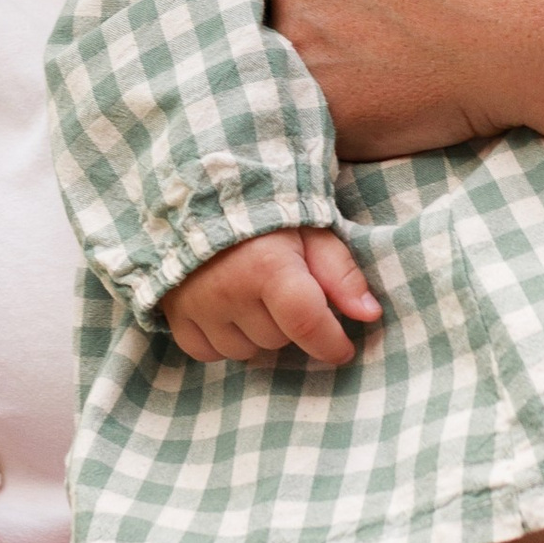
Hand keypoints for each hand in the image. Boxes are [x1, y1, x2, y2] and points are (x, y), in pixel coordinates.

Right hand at [164, 229, 381, 366]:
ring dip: (257, 334)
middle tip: (286, 292)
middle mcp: (229, 292)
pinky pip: (207, 352)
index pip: (307, 325)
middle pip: (278, 340)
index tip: (344, 348)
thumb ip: (341, 273)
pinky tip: (228, 312)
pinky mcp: (173, 314)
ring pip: (244, 351)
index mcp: (267, 267)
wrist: (196, 190)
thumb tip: (370, 315)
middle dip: (290, 323)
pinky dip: (222, 340)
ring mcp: (197, 306)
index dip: (331, 344)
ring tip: (255, 297)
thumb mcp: (311, 228)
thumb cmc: (263, 209)